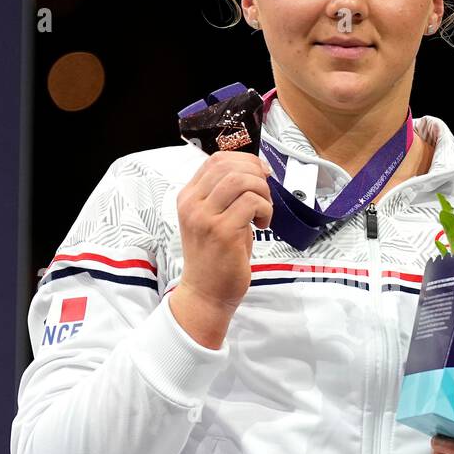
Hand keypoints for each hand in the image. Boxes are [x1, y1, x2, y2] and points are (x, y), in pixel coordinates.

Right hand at [176, 150, 272, 311]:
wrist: (206, 293)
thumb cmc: (215, 257)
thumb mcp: (213, 218)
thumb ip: (226, 195)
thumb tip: (255, 171)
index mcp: (188, 197)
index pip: (216, 160)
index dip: (244, 160)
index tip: (260, 173)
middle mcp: (192, 204)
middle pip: (228, 166)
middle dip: (256, 174)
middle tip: (265, 194)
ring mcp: (205, 217)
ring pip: (241, 180)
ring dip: (262, 191)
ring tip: (263, 210)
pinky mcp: (222, 232)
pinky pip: (251, 203)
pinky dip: (265, 209)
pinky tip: (262, 224)